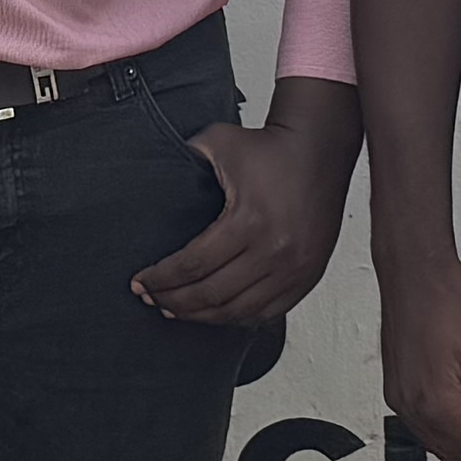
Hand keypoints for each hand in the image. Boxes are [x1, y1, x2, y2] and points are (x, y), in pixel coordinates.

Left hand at [133, 87, 359, 331]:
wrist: (319, 146)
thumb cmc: (270, 146)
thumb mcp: (218, 143)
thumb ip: (183, 159)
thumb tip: (152, 178)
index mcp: (249, 222)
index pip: (193, 266)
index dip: (160, 279)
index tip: (140, 282)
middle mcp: (274, 251)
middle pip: (212, 295)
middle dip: (174, 301)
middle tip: (152, 299)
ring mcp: (294, 268)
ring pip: (239, 311)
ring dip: (203, 316)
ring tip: (177, 310)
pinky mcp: (308, 275)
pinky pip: (268, 313)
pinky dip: (237, 317)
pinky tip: (216, 312)